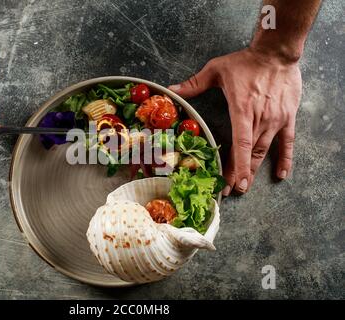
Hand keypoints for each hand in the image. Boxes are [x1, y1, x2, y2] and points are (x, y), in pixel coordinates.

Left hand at [169, 48, 301, 194]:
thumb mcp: (216, 69)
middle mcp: (261, 119)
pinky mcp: (288, 117)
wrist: (276, 52)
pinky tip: (281, 174)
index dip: (236, 166)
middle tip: (233, 190)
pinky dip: (285, 159)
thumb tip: (171, 90)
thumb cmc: (245, 62)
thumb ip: (193, 83)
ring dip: (256, 170)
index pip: (240, 144)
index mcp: (242, 109)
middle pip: (250, 153)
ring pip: (265, 151)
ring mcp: (276, 120)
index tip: (231, 183)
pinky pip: (287, 142)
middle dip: (241, 174)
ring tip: (247, 186)